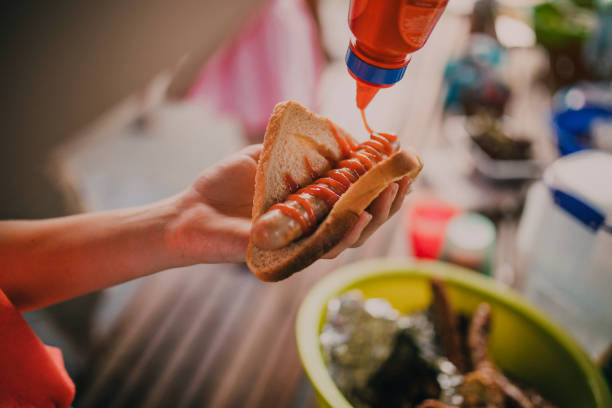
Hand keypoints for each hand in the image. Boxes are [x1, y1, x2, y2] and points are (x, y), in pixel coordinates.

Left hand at [165, 144, 411, 264]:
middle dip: (388, 200)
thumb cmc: (225, 184)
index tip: (405, 165)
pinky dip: (345, 233)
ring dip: (375, 215)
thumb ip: (300, 146)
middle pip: (362, 218)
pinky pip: (322, 249)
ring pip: (350, 237)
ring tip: (392, 192)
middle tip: (405, 179)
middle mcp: (314, 226)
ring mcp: (303, 243)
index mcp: (313, 204)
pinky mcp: (289, 257)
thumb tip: (342, 134)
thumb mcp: (266, 154)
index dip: (383, 184)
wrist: (190, 212)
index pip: (357, 197)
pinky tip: (362, 215)